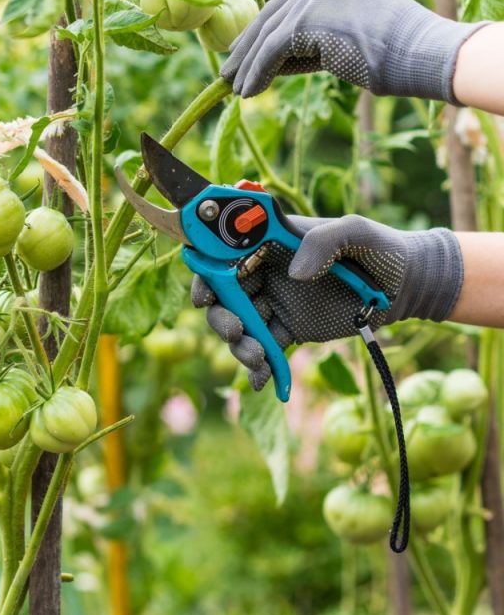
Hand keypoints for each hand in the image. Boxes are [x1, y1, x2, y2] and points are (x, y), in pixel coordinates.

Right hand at [191, 215, 462, 390]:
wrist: (408, 285)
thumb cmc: (382, 248)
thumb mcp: (356, 231)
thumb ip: (323, 241)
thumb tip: (294, 272)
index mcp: (271, 243)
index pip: (225, 255)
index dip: (207, 274)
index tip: (205, 296)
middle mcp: (266, 272)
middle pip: (224, 296)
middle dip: (221, 317)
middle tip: (237, 332)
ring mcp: (276, 302)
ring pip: (241, 326)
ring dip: (240, 346)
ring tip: (259, 358)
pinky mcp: (290, 329)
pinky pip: (266, 349)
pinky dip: (261, 367)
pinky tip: (264, 382)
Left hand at [220, 0, 486, 102]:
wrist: (421, 53)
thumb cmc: (392, 52)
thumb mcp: (342, 35)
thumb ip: (308, 38)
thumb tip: (270, 60)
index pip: (286, 3)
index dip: (260, 31)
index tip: (242, 52)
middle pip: (270, 15)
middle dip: (247, 47)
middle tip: (228, 71)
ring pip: (267, 35)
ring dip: (247, 66)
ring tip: (235, 88)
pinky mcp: (306, 19)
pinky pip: (270, 51)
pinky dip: (257, 73)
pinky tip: (248, 93)